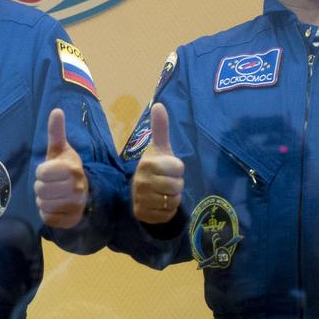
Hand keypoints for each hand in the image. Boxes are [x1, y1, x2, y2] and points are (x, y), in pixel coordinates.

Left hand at [34, 108, 88, 227]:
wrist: (82, 191)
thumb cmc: (65, 168)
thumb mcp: (60, 150)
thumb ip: (56, 132)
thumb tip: (56, 110)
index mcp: (72, 169)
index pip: (41, 172)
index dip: (41, 171)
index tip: (50, 171)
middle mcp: (77, 188)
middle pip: (40, 189)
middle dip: (42, 186)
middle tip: (52, 184)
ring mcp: (75, 206)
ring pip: (42, 204)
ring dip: (44, 199)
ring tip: (54, 194)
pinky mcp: (71, 220)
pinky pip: (47, 218)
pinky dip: (47, 212)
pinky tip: (56, 206)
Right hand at [131, 104, 182, 223]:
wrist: (141, 192)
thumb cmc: (155, 168)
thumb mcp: (160, 149)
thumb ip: (160, 129)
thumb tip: (158, 104)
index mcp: (147, 163)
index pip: (178, 168)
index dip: (178, 169)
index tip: (168, 169)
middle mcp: (141, 181)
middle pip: (176, 186)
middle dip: (176, 185)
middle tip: (167, 182)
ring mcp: (140, 199)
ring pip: (172, 201)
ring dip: (172, 198)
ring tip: (163, 193)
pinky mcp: (142, 214)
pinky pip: (166, 214)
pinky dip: (167, 211)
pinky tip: (160, 204)